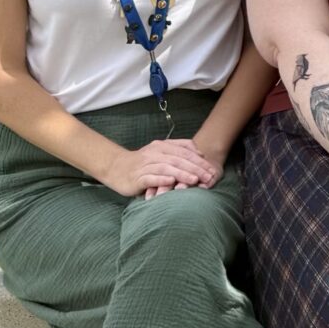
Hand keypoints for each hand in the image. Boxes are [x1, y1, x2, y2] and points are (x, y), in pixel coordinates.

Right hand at [103, 138, 217, 198]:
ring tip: (195, 180)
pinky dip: (161, 179)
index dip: (200, 161)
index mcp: (162, 146)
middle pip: (178, 160)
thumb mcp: (162, 151)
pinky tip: (171, 181)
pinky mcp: (136, 178)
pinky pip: (150, 178)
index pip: (184, 152)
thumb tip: (200, 153)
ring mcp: (144, 165)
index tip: (212, 170)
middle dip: (195, 169)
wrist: (116, 167)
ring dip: (182, 174)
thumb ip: (180, 148)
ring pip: (166, 168)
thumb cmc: (144, 161)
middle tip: (209, 177)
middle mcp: (154, 154)